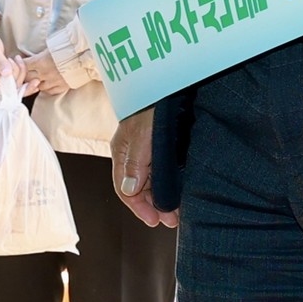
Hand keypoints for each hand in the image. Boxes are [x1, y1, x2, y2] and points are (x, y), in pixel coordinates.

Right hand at [0, 17, 15, 84]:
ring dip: (21, 71)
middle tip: (16, 57)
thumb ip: (0, 61)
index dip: (14, 72)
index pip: (7, 82)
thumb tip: (7, 73)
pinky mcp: (1, 78)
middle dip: (20, 71)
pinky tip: (17, 63)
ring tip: (17, 58)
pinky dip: (20, 72)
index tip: (12, 58)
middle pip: (13, 85)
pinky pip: (15, 80)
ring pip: (16, 83)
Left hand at [15, 51, 69, 96]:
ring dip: (34, 83)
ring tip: (34, 79)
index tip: (17, 62)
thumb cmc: (70, 46)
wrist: (88, 54)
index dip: (19, 63)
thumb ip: (40, 54)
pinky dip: (46, 88)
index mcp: (40, 61)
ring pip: (37, 86)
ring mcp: (53, 81)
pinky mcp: (62, 86)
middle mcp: (44, 73)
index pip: (23, 65)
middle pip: (26, 78)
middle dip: (23, 75)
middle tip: (22, 72)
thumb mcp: (51, 47)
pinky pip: (49, 91)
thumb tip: (31, 55)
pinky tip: (45, 84)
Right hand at [111, 110, 176, 227]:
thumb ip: (135, 163)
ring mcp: (145, 150)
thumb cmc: (150, 104)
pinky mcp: (160, 145)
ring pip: (150, 181)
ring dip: (162, 198)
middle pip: (138, 188)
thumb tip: (129, 191)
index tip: (156, 221)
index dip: (139, 207)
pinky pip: (161, 170)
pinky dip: (169, 184)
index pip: (125, 189)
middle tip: (172, 220)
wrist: (165, 81)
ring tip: (178, 211)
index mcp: (122, 153)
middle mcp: (132, 154)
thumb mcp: (142, 135)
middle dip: (153, 207)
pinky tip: (180, 190)